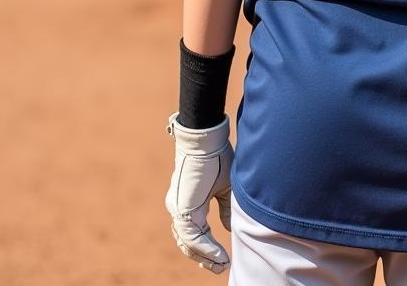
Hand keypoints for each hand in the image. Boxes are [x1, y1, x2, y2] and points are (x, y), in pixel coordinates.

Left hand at [165, 113, 233, 274]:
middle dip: (205, 257)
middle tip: (220, 267)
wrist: (207, 140)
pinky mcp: (181, 208)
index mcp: (188, 202)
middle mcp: (179, 207)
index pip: (195, 233)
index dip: (208, 248)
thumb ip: (225, 210)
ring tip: (221, 264)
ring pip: (189, 242)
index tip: (222, 260)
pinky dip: (206, 248)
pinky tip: (219, 255)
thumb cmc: (217, 158)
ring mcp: (178, 208)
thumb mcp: (225, 188)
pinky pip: (192, 236)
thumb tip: (228, 229)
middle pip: (189, 243)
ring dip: (205, 256)